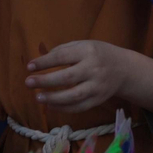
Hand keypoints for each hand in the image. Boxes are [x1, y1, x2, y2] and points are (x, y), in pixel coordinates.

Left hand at [25, 41, 139, 114]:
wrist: (124, 69)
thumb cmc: (99, 54)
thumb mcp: (84, 44)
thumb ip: (64, 50)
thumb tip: (42, 61)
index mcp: (88, 51)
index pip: (62, 57)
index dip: (44, 62)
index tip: (29, 67)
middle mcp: (94, 69)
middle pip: (67, 77)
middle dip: (45, 81)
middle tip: (28, 83)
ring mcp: (97, 86)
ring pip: (73, 96)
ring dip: (53, 98)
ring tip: (37, 97)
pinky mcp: (99, 100)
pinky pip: (79, 107)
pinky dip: (63, 108)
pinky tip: (50, 106)